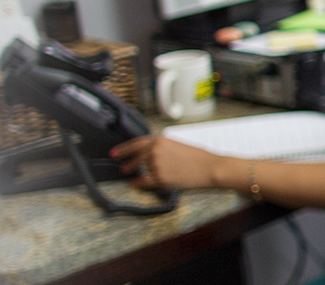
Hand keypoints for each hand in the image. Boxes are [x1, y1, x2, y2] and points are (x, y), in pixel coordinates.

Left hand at [108, 135, 224, 190]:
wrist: (209, 167)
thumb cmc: (197, 157)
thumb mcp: (176, 145)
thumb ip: (161, 147)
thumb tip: (149, 154)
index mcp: (160, 140)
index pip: (136, 143)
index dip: (123, 149)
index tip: (115, 152)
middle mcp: (155, 150)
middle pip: (135, 157)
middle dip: (127, 163)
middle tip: (122, 167)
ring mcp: (156, 164)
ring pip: (141, 170)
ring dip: (136, 173)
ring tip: (132, 176)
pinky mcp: (160, 177)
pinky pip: (144, 181)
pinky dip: (138, 183)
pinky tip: (135, 184)